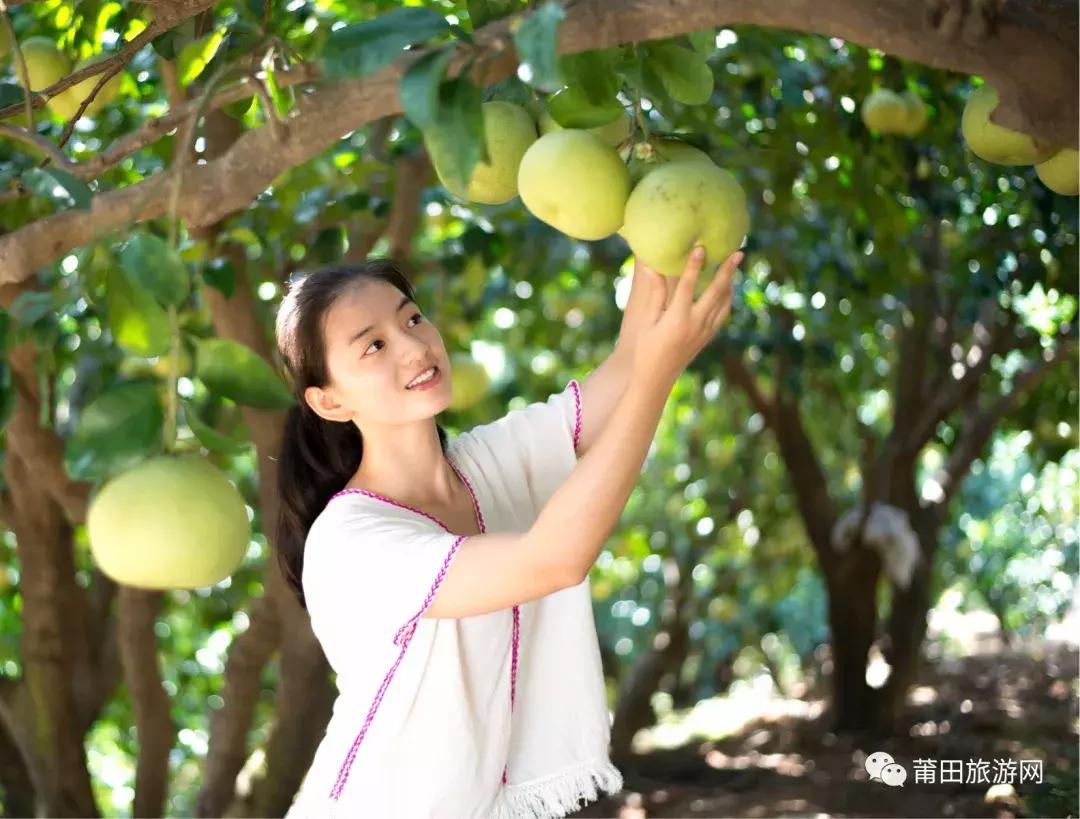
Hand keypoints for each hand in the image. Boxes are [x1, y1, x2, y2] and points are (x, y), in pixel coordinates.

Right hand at [630, 245, 741, 380]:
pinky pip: (723, 313)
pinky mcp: (709, 336)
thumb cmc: (646, 348)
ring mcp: (705, 331)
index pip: (688, 286)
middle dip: (727, 270)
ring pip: (724, 301)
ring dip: (731, 281)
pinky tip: (728, 286)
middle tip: (738, 252)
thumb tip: (652, 266)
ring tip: (735, 263)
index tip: (701, 248)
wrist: (657, 377)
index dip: (694, 266)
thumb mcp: (648, 321)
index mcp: (676, 319)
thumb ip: (655, 293)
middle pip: (716, 291)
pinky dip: (728, 297)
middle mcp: (695, 324)